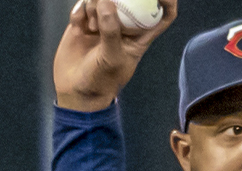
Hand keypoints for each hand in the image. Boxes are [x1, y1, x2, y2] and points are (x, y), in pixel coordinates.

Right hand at [53, 0, 177, 111]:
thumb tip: (105, 2)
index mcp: (140, 36)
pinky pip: (83, 5)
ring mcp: (103, 22)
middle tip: (106, 1)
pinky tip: (78, 24)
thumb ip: (110, 31)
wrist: (75, 91)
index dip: (166, 1)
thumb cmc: (101, 81)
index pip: (162, 15)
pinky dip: (80, 10)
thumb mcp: (111, 59)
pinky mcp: (84, 22)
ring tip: (92, 27)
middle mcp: (123, 26)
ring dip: (95, 5)